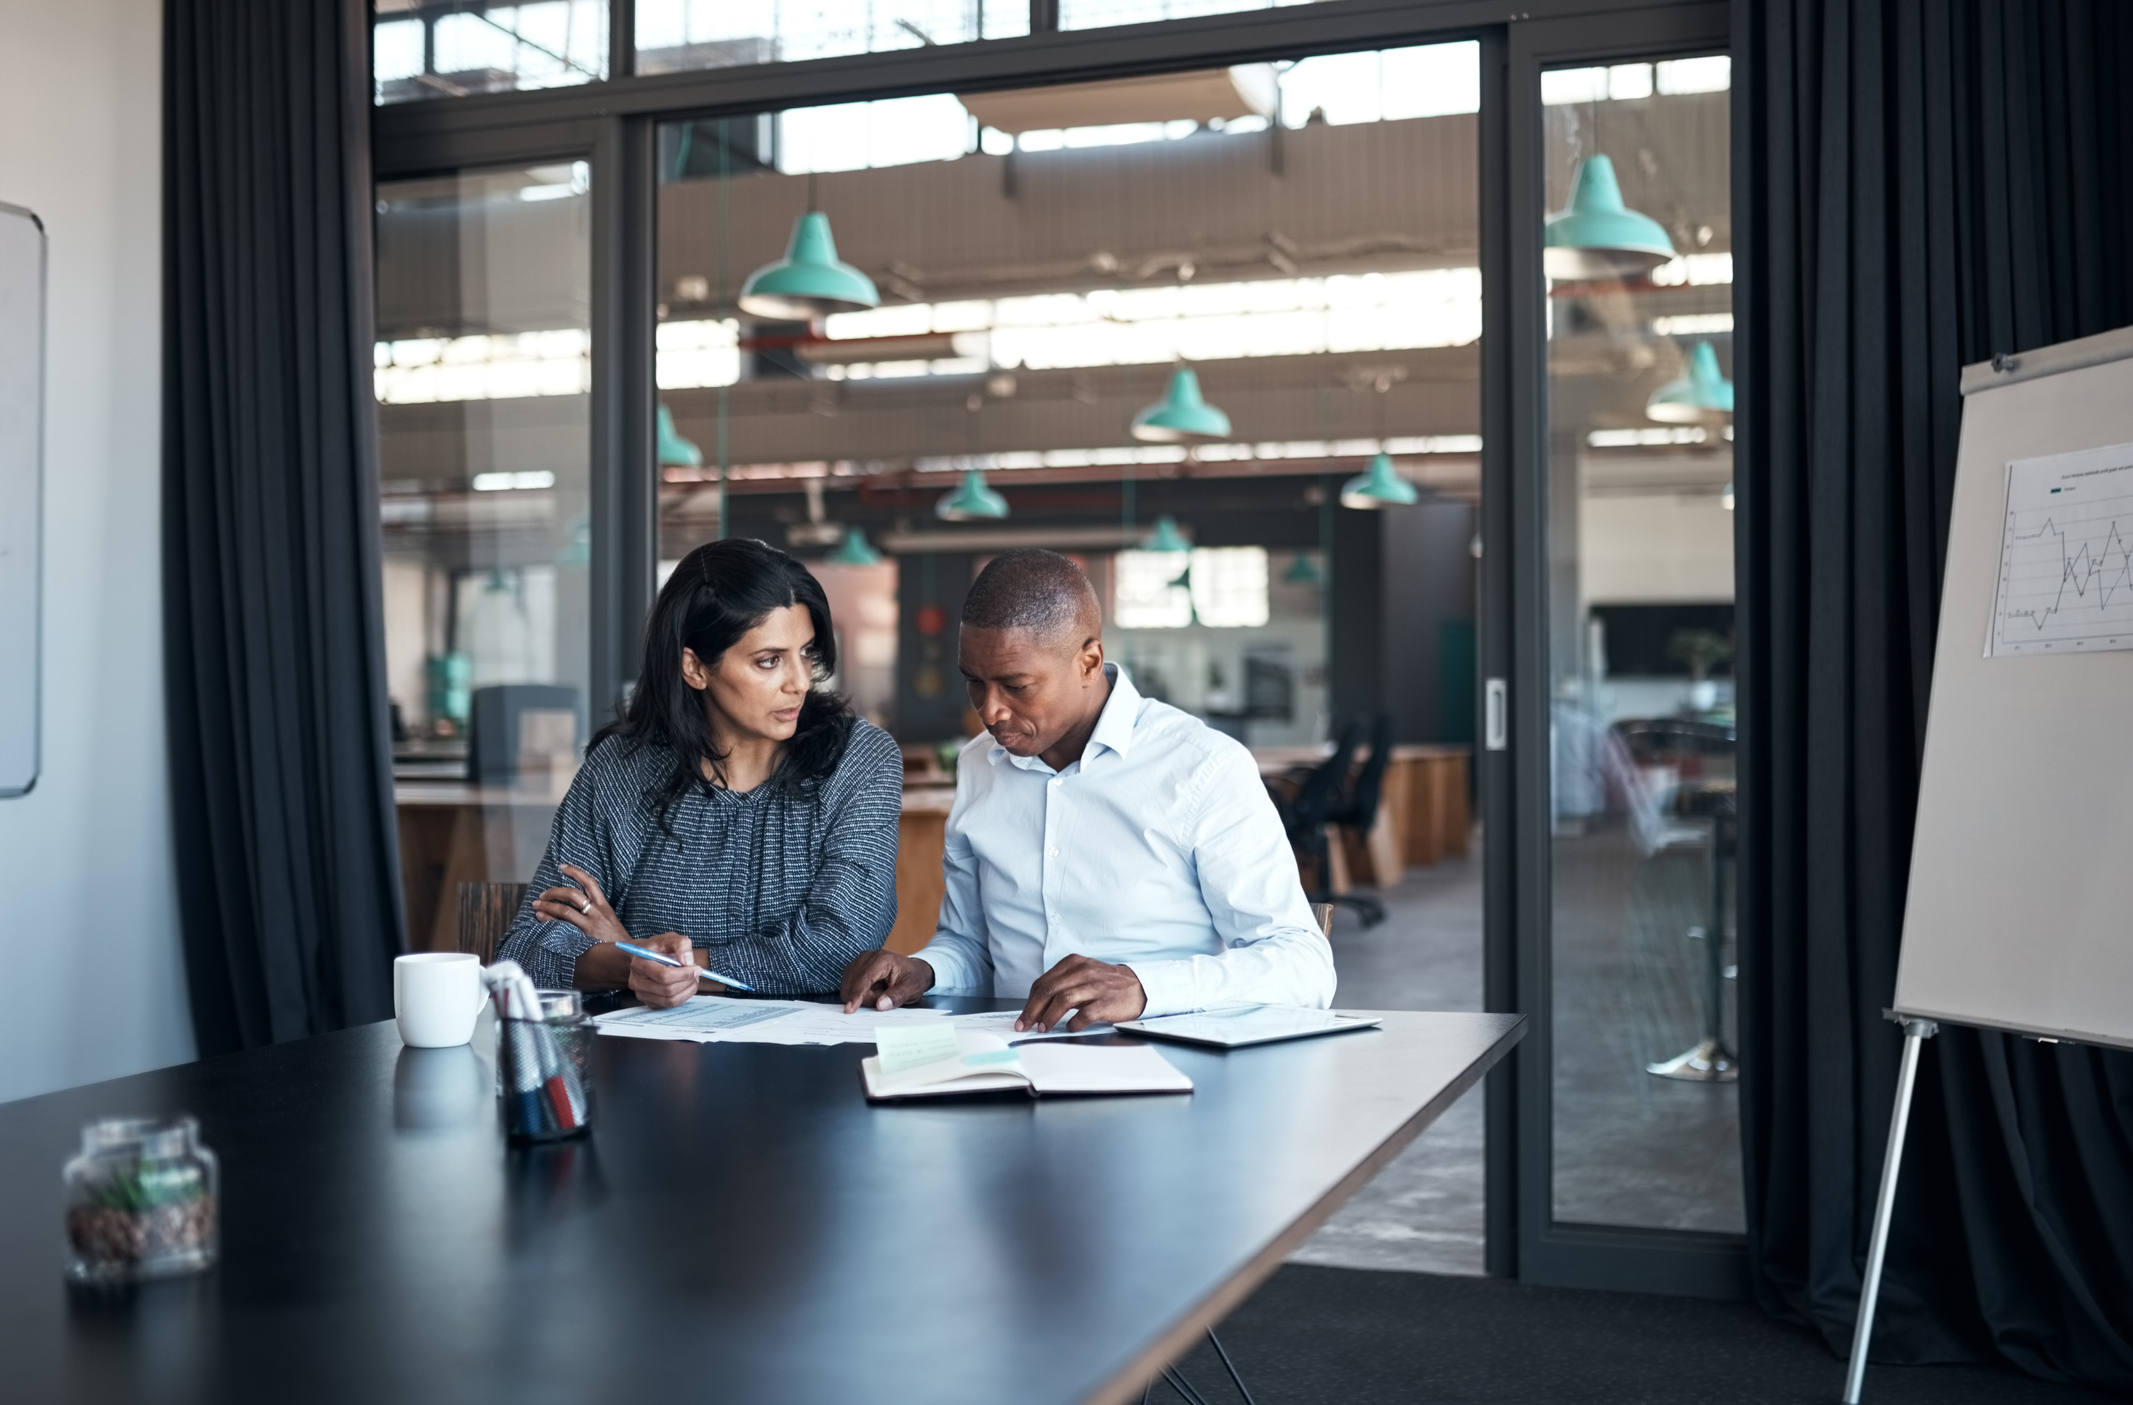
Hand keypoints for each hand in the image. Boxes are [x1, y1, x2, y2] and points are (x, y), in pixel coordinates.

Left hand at [534, 864, 628, 945]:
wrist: (626, 957)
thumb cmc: (617, 941)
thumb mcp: (611, 921)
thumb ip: (597, 911)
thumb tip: (579, 904)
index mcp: (604, 907)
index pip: (590, 883)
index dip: (575, 872)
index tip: (562, 867)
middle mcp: (597, 913)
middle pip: (572, 894)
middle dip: (554, 891)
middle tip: (543, 894)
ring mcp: (589, 926)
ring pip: (565, 910)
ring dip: (547, 905)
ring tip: (537, 905)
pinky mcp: (582, 939)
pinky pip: (562, 927)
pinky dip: (549, 921)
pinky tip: (541, 919)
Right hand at [628, 931, 700, 1009]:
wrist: (644, 957)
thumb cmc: (657, 948)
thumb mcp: (669, 938)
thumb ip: (680, 944)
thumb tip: (687, 961)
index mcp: (639, 964)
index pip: (664, 976)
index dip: (684, 974)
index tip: (697, 968)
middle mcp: (636, 982)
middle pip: (668, 990)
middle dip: (687, 982)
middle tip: (697, 973)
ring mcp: (641, 994)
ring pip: (670, 1000)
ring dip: (687, 990)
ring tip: (692, 979)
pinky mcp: (649, 1002)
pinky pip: (670, 1005)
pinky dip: (683, 996)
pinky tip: (685, 985)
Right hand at [839, 950, 935, 1013]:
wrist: (914, 971)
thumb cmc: (913, 978)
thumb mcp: (911, 989)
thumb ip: (897, 997)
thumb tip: (880, 1005)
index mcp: (882, 959)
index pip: (864, 978)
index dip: (856, 995)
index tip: (850, 1010)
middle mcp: (868, 957)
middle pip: (854, 984)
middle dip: (865, 998)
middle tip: (883, 999)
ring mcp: (859, 961)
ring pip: (849, 986)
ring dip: (862, 996)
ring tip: (880, 993)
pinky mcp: (855, 968)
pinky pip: (849, 986)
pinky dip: (859, 993)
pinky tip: (872, 991)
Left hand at [1016, 955, 1145, 1032]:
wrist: (1137, 986)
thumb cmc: (1105, 984)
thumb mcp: (1081, 976)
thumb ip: (1061, 985)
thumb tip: (1036, 1007)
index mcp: (1073, 963)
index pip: (1042, 982)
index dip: (1029, 1002)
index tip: (1022, 1016)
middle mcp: (1082, 972)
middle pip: (1048, 990)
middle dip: (1032, 1011)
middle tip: (1024, 1025)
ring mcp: (1095, 986)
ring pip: (1063, 1001)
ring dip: (1048, 1017)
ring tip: (1042, 1028)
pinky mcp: (1106, 1002)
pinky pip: (1084, 1014)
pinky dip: (1073, 1024)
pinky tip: (1070, 1029)